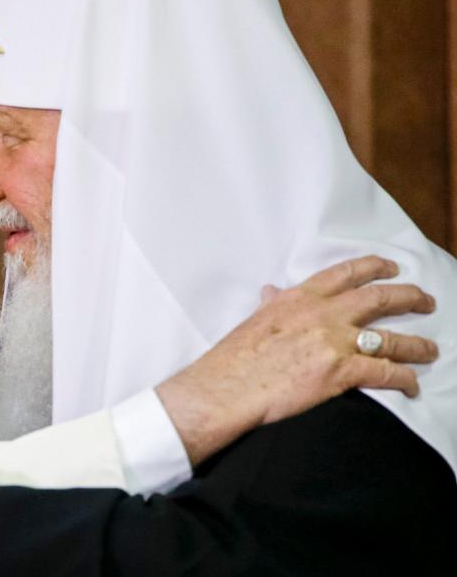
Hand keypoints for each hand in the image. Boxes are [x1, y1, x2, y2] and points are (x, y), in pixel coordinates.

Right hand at [157, 255, 437, 465]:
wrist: (225, 388)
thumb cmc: (232, 359)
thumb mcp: (252, 320)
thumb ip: (270, 305)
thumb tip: (270, 292)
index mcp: (299, 298)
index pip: (346, 273)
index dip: (374, 267)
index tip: (391, 267)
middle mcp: (322, 315)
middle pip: (379, 298)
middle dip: (409, 298)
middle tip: (425, 301)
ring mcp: (333, 343)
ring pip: (390, 338)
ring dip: (416, 345)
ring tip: (430, 350)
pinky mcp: (340, 373)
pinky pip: (385, 372)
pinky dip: (404, 378)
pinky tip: (411, 384)